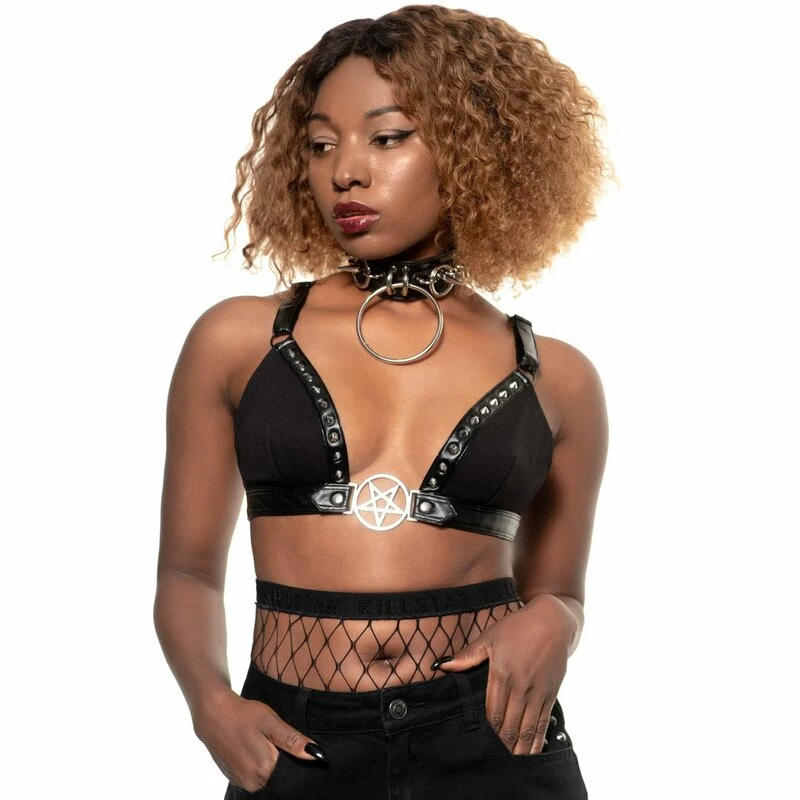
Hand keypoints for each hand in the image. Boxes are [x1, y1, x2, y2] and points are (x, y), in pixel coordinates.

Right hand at [192, 689, 326, 791]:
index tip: (296, 748)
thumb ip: (293, 741)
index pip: (291, 775)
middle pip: (279, 778)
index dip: (297, 762)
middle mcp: (252, 784)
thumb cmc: (244, 715)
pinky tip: (257, 749)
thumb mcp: (271, 722)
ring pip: (267, 777)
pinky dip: (259, 765)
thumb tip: (317, 755)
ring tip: (267, 743)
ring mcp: (241, 782)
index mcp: (263, 771)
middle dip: (284, 764)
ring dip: (271, 765)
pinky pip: (254, 776)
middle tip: (278, 741)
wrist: (213, 714)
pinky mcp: (234, 778)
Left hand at [433, 594, 574, 754]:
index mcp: (501, 673)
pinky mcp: (550, 693)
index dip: (488, 731)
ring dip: (519, 747)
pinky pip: (543, 721)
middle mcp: (519, 686)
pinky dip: (537, 739)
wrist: (552, 622)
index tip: (482, 745)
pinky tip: (532, 751)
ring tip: (511, 763)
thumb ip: (467, 656)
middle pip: (509, 724)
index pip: (492, 711)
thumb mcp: (489, 637)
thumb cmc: (517, 628)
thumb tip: (442, 665)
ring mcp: (537, 691)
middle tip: (495, 761)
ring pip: (527, 727)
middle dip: (502, 744)